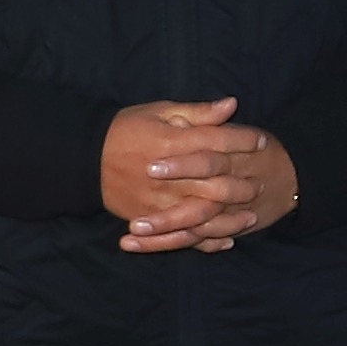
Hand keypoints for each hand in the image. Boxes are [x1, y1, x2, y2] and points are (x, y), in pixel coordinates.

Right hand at [104, 98, 298, 253]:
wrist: (84, 159)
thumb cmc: (126, 129)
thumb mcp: (160, 112)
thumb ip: (197, 113)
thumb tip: (231, 105)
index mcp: (172, 142)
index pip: (218, 141)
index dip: (243, 140)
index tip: (261, 141)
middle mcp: (169, 175)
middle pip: (216, 184)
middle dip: (243, 185)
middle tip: (262, 183)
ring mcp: (159, 201)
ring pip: (203, 216)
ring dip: (230, 219)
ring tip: (250, 217)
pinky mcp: (149, 218)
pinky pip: (181, 235)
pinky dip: (205, 241)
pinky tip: (225, 241)